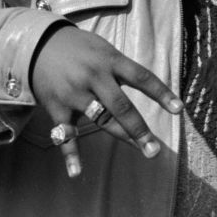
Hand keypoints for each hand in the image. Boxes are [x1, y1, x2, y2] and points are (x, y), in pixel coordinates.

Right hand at [31, 24, 182, 177]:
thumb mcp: (103, 49)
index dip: (161, 93)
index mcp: (110, 61)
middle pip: (122, 105)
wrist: (37, 44)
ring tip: (142, 151)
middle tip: (155, 149)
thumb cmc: (78, 48)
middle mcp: (94, 77)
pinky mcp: (58, 107)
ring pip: (102, 120)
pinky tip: (77, 172)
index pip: (141, 77)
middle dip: (140, 128)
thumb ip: (121, 70)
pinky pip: (66, 134)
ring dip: (123, 137)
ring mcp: (75, 93)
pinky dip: (71, 154)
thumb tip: (147, 89)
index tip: (178, 109)